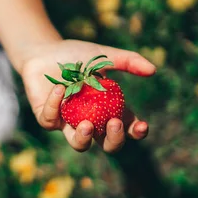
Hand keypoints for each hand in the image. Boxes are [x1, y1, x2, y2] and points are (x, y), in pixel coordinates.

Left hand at [20, 39, 156, 152]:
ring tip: (87, 125)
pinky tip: (60, 88)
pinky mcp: (46, 118)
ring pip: (78, 144)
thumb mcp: (103, 55)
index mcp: (108, 111)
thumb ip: (128, 61)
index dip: (136, 132)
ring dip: (84, 139)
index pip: (127, 129)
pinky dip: (55, 104)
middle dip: (114, 140)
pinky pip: (50, 120)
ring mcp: (67, 123)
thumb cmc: (77, 56)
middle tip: (114, 123)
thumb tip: (152, 70)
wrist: (45, 52)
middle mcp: (90, 122)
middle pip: (106, 145)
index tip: (142, 125)